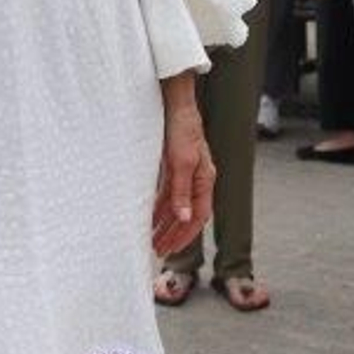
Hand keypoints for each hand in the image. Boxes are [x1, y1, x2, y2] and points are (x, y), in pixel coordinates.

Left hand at [152, 92, 214, 255]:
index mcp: (205, 179)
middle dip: (173, 234)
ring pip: (177, 206)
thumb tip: (185, 217)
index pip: (199, 216)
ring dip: (164, 223)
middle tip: (158, 251)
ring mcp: (186, 172)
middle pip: (187, 214)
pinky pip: (168, 193)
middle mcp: (198, 178)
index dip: (184, 235)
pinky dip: (159, 207)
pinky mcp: (174, 166)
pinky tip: (148, 216)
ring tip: (151, 238)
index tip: (170, 249)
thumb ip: (182, 191)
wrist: (174, 103)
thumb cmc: (182, 128)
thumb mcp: (181, 162)